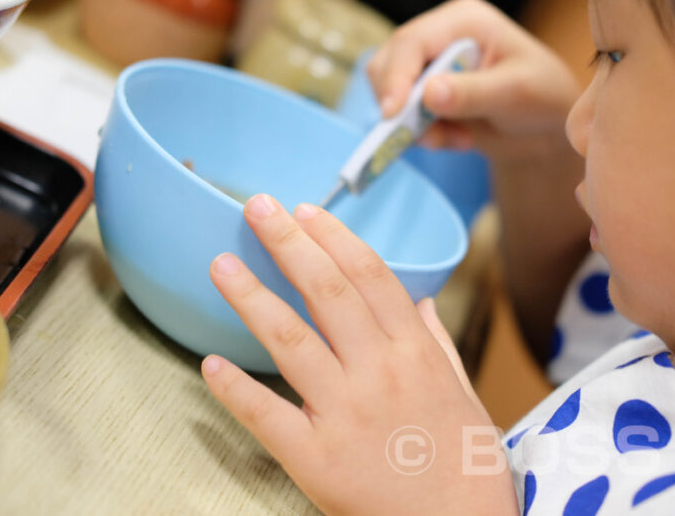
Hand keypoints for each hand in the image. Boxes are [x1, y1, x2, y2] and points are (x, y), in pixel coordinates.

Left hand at [201, 194, 519, 515]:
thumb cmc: (465, 465)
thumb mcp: (463, 393)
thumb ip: (436, 344)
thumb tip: (420, 303)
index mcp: (414, 353)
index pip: (369, 276)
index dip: (333, 238)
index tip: (305, 211)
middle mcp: (379, 373)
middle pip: (327, 292)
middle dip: (289, 244)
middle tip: (257, 208)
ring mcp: (345, 414)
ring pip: (290, 340)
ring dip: (251, 298)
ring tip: (221, 265)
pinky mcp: (316, 459)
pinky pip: (268, 416)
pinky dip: (235, 390)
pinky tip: (209, 363)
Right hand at [367, 0, 579, 162]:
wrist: (546, 127)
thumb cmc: (542, 95)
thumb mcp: (514, 93)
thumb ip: (472, 93)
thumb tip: (429, 94)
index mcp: (462, 20)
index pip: (413, 41)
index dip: (396, 76)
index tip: (393, 114)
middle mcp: (438, 36)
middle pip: (388, 63)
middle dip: (401, 105)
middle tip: (432, 137)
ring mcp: (428, 66)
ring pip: (388, 91)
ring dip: (413, 124)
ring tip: (456, 140)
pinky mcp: (423, 94)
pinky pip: (401, 116)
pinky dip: (423, 134)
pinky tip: (459, 140)